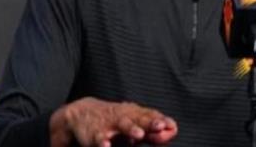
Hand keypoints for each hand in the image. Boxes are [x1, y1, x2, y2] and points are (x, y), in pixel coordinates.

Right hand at [50, 97, 177, 146]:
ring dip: (130, 129)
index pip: (150, 116)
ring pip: (121, 125)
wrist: (81, 112)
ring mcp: (109, 124)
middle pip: (139, 118)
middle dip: (149, 122)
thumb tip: (174, 130)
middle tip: (161, 125)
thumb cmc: (114, 120)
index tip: (171, 126)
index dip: (160, 120)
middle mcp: (124, 116)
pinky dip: (103, 142)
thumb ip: (153, 131)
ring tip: (139, 134)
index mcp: (134, 113)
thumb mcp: (133, 123)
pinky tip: (107, 146)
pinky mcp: (95, 134)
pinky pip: (99, 138)